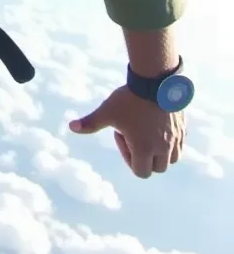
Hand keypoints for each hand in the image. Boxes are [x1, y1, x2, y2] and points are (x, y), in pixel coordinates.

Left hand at [69, 85, 185, 177]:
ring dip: (160, 153)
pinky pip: (180, 145)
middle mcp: (163, 148)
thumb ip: (90, 123)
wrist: (155, 80)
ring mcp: (175, 139)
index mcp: (144, 148)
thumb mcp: (107, 111)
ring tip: (147, 132)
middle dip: (145, 158)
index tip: (122, 136)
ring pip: (172, 159)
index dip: (128, 159)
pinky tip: (158, 125)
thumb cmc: (129, 98)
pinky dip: (170, 143)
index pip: (141, 173)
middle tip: (135, 134)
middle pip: (157, 168)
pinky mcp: (183, 129)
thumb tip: (71, 127)